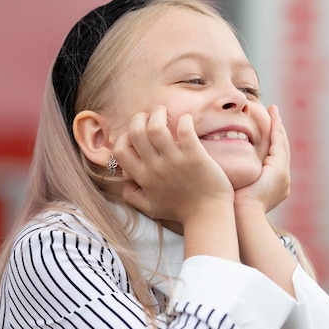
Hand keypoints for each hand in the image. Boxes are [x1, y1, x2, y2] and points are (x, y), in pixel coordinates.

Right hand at [114, 106, 233, 222]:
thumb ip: (132, 195)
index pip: (120, 150)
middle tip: (150, 116)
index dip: (123, 137)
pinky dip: (185, 120)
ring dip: (158, 113)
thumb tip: (124, 179)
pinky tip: (187, 120)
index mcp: (143, 178)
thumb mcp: (150, 208)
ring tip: (164, 111)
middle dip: (139, 117)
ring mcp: (175, 161)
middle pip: (136, 132)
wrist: (208, 217)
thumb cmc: (180, 211)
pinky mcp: (195, 157)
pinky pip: (185, 131)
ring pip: (156, 127)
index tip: (134, 133)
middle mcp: (156, 168)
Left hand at [234, 105, 290, 212]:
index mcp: (274, 185)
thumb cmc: (233, 209)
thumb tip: (218, 169)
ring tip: (274, 111)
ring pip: (282, 144)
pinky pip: (278, 145)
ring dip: (278, 126)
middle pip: (282, 148)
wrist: (242, 217)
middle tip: (275, 113)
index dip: (271, 140)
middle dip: (278, 130)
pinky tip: (273, 118)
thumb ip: (233, 178)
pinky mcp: (278, 170)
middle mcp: (282, 179)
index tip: (268, 126)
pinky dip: (276, 131)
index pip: (274, 157)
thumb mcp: (236, 190)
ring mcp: (283, 175)